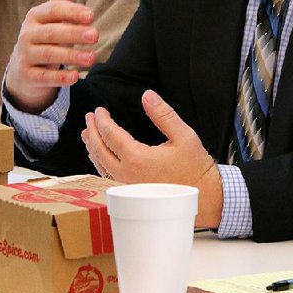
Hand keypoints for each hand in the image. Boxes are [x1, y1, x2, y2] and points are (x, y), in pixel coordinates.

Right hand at [5, 0, 97, 112]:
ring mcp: (26, 55)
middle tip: (96, 35)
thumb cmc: (47, 31)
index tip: (91, 15)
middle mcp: (28, 34)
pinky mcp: (28, 75)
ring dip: (71, 56)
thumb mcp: (56, 12)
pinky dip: (59, 78)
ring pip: (49, 55)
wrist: (23, 66)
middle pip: (52, 33)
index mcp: (37, 15)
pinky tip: (77, 77)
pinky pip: (43, 77)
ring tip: (93, 58)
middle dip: (74, 34)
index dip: (72, 12)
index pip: (54, 10)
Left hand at [83, 89, 222, 228]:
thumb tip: (147, 95)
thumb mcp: (184, 135)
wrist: (204, 196)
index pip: (111, 135)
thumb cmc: (196, 168)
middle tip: (89, 118)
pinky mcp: (131, 193)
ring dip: (92, 147)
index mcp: (138, 159)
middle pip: (100, 150)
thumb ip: (163, 114)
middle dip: (93, 131)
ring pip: (101, 165)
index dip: (103, 120)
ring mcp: (127, 186)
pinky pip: (107, 176)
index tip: (99, 110)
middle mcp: (127, 175)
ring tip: (88, 134)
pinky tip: (100, 156)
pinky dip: (100, 162)